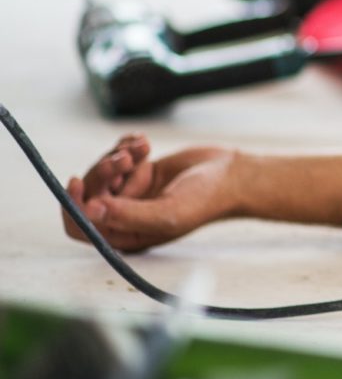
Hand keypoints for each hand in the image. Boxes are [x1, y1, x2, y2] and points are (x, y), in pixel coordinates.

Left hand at [64, 136, 240, 252]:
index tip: (77, 180)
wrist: (231, 175)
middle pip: (89, 194)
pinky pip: (115, 154)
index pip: (82, 227)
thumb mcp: (167, 213)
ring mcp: (130, 192)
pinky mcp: (138, 171)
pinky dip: (126, 144)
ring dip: (116, 155)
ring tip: (143, 147)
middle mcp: (123, 216)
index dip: (73, 206)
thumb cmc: (205, 200)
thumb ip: (128, 215)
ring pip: (100, 171)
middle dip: (102, 172)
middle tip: (126, 159)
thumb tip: (90, 211)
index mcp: (126, 236)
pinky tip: (145, 142)